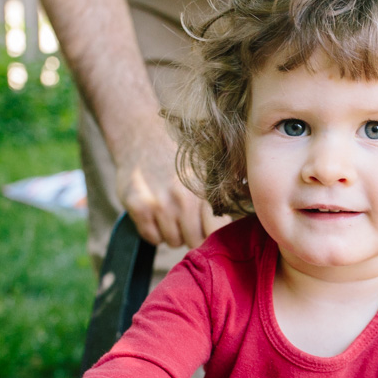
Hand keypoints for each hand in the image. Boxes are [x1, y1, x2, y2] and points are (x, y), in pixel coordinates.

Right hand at [114, 143, 229, 248]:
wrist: (143, 136)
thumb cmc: (181, 159)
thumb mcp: (208, 171)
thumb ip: (223, 198)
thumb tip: (238, 228)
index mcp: (206, 191)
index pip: (217, 232)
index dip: (214, 235)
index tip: (210, 228)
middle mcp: (185, 200)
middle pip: (195, 241)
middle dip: (193, 234)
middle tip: (188, 218)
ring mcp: (160, 204)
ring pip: (174, 241)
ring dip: (173, 233)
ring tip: (171, 211)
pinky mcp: (139, 207)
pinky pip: (152, 238)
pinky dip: (154, 231)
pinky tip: (155, 213)